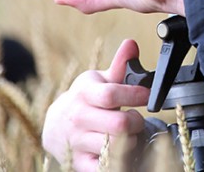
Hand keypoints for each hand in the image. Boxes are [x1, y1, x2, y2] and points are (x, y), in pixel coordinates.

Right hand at [42, 40, 150, 171]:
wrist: (55, 125)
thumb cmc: (85, 99)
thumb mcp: (98, 80)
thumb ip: (120, 64)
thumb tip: (131, 44)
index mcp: (85, 94)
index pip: (112, 95)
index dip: (135, 95)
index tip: (147, 96)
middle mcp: (79, 118)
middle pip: (118, 125)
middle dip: (137, 122)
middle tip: (138, 119)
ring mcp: (78, 142)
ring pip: (115, 147)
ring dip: (131, 141)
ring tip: (130, 134)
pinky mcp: (79, 162)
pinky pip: (103, 167)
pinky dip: (118, 162)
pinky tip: (122, 152)